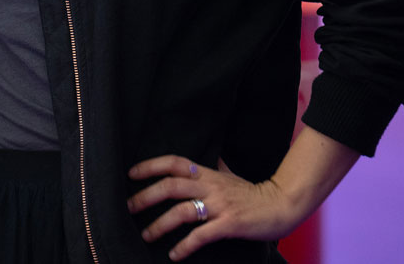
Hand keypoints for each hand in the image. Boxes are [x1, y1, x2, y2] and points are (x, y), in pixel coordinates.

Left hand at [126, 155, 304, 259]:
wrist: (284, 205)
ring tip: (146, 235)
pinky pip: (201, 235)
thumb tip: (212, 159)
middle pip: (170, 185)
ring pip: (182, 211)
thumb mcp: (231, 176)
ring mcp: (220, 205)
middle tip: (128, 207)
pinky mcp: (230, 224)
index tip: (131, 174)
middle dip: (146, 196)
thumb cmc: (254, 193)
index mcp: (208, 173)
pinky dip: (185, 246)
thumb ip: (216, 169)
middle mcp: (211, 186)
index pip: (174, 162)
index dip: (150, 165)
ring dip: (160, 224)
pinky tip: (174, 255)